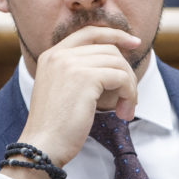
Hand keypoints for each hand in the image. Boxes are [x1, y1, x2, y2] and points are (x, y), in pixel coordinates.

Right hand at [1, 26, 140, 178]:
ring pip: (118, 63)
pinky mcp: (86, 78)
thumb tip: (116, 61)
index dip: (115, 34)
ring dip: (129, 87)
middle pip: (109, 49)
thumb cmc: (55, 126)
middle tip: (129, 97)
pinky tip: (123, 112)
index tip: (135, 42)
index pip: (89, 32)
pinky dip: (129, 95)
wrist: (43, 145)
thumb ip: (79, 71)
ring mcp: (72, 64)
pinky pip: (121, 78)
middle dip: (126, 72)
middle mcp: (60, 54)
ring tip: (126, 108)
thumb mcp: (61, 89)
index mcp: (52, 55)